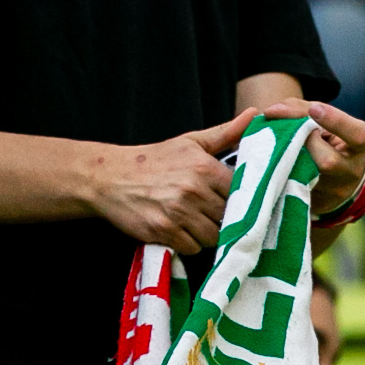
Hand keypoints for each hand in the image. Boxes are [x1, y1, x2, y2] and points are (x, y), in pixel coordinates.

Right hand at [84, 107, 253, 252]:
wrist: (108, 177)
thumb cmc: (153, 160)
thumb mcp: (189, 142)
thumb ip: (226, 133)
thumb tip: (255, 115)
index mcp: (204, 167)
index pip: (242, 194)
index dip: (238, 199)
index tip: (227, 199)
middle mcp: (193, 190)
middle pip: (228, 218)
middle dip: (219, 217)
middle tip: (204, 210)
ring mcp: (178, 212)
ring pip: (213, 237)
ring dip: (204, 233)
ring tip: (190, 219)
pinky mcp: (164, 231)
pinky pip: (193, 248)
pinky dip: (187, 243)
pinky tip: (176, 228)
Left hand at [259, 97, 364, 218]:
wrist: (334, 176)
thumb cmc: (326, 139)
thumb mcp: (322, 121)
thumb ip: (299, 110)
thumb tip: (271, 111)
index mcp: (358, 147)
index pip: (356, 135)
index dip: (336, 121)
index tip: (314, 108)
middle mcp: (351, 172)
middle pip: (327, 161)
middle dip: (303, 144)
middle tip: (290, 133)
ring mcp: (334, 192)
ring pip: (307, 178)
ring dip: (286, 159)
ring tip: (277, 147)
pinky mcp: (315, 203)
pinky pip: (292, 188)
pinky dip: (277, 173)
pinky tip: (267, 162)